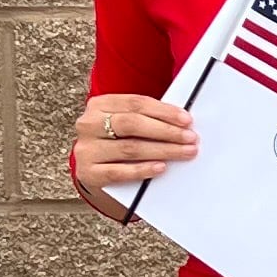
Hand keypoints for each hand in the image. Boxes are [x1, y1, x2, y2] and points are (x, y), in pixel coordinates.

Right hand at [70, 92, 194, 206]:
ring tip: (184, 152)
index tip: (186, 119)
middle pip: (132, 124)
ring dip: (162, 150)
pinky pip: (119, 172)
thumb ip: (145, 118)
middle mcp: (89, 124)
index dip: (164, 111)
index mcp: (99, 105)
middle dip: (166, 131)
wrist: (90, 168)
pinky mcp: (88, 173)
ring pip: (130, 148)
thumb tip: (180, 122)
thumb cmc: (114, 140)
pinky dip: (142, 170)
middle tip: (189, 138)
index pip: (135, 103)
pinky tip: (160, 167)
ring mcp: (87, 149)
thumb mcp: (123, 122)